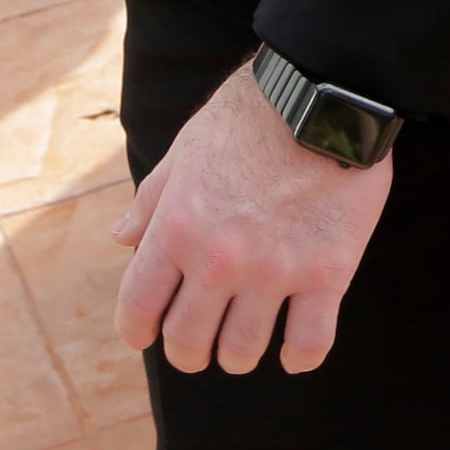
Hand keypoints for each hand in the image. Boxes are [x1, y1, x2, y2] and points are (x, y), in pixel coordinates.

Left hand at [112, 63, 392, 374]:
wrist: (326, 93)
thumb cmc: (250, 115)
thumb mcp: (187, 148)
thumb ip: (152, 199)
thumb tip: (122, 238)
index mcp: (178, 227)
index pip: (139, 306)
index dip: (136, 330)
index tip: (145, 335)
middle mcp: (219, 259)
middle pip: (188, 341)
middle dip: (186, 352)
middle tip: (197, 347)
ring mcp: (274, 270)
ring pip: (243, 351)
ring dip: (237, 355)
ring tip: (243, 345)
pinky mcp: (326, 273)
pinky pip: (308, 343)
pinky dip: (297, 357)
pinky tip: (292, 351)